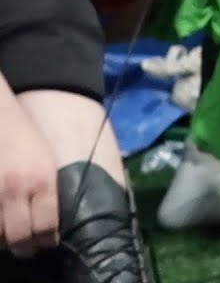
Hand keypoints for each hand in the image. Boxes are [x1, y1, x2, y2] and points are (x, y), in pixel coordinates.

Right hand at [0, 108, 58, 257]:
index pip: (46, 226)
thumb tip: (48, 223)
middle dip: (25, 248)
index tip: (46, 243)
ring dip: (3, 240)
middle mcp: (15, 189)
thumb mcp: (46, 161)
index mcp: (41, 181)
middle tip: (26, 248)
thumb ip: (46, 191)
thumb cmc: (24, 137)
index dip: (46, 241)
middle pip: (19, 237)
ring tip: (8, 237)